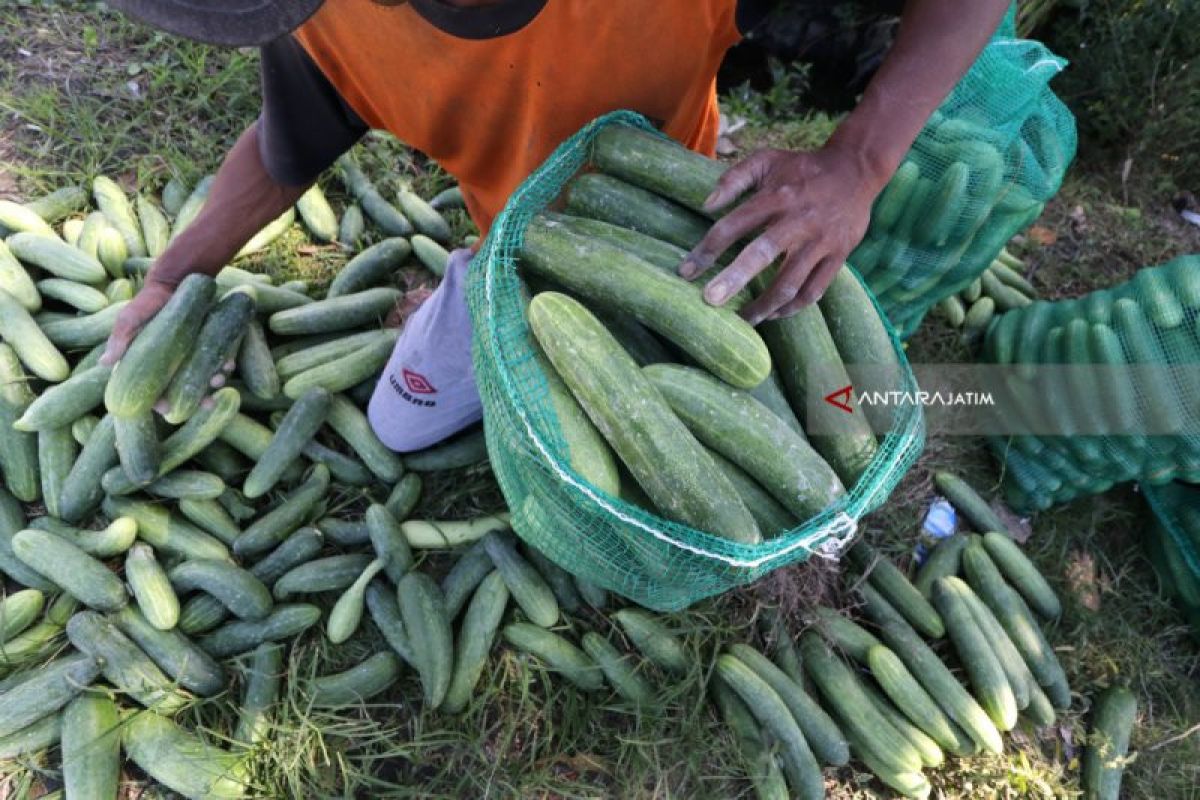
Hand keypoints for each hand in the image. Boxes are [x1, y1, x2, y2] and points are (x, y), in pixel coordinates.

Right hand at [100, 277, 233, 410]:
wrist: (174, 282)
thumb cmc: (146, 303)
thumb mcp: (130, 319)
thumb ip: (120, 340)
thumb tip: (104, 364)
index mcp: (148, 365)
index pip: (152, 391)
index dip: (159, 403)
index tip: (168, 408)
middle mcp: (170, 365)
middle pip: (182, 390)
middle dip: (195, 399)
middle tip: (207, 403)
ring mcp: (189, 356)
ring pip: (202, 378)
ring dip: (212, 383)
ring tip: (219, 380)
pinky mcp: (206, 345)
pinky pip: (216, 360)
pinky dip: (223, 365)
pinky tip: (228, 364)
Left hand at [679, 143, 882, 323]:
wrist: (856, 170)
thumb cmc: (802, 168)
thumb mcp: (767, 160)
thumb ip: (734, 178)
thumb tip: (706, 204)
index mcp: (777, 196)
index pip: (735, 224)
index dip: (708, 248)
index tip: (687, 270)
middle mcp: (798, 221)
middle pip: (762, 254)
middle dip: (734, 279)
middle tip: (709, 301)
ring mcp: (820, 242)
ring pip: (790, 282)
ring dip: (764, 305)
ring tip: (742, 320)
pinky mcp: (838, 256)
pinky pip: (814, 291)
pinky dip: (792, 308)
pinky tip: (773, 315)